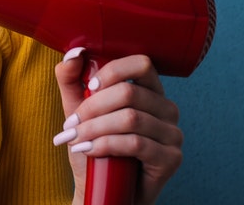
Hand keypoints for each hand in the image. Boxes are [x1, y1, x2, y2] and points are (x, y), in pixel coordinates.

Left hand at [53, 49, 182, 204]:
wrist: (103, 192)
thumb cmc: (95, 149)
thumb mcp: (78, 111)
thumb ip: (72, 80)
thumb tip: (73, 52)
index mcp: (150, 91)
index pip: (142, 64)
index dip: (114, 71)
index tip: (90, 87)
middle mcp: (167, 108)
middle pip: (130, 93)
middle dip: (93, 108)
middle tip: (71, 124)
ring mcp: (173, 134)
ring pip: (131, 119)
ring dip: (95, 128)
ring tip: (76, 140)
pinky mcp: (171, 158)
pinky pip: (137, 144)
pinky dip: (106, 145)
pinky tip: (90, 151)